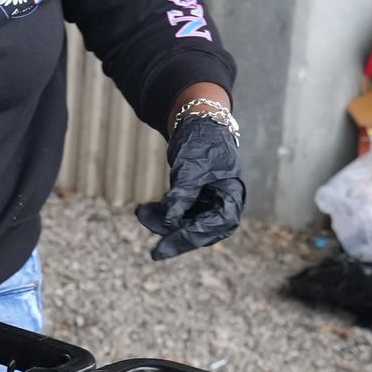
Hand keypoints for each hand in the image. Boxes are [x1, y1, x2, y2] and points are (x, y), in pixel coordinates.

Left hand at [137, 114, 244, 260]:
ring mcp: (210, 204)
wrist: (201, 122)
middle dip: (170, 232)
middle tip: (147, 230)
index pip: (210, 227)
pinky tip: (147, 209)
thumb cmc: (203, 141)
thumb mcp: (192, 167)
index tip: (161, 249)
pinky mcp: (197, 201)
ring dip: (162, 222)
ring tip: (140, 211)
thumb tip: (170, 220)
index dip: (185, 239)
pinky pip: (180, 215)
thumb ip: (183, 194)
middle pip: (197, 232)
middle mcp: (223, 206)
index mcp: (231, 199)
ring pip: (185, 224)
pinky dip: (164, 213)